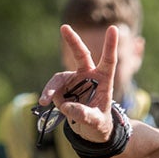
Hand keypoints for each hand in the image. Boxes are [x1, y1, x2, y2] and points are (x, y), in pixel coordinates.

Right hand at [38, 25, 120, 144]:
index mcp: (104, 80)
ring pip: (60, 78)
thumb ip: (85, 115)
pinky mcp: (62, 88)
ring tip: (45, 100)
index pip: (109, 60)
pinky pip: (52, 88)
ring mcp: (74, 80)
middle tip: (64, 27)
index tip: (113, 28)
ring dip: (51, 88)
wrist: (88, 130)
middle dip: (72, 40)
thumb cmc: (98, 124)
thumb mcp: (96, 122)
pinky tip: (45, 101)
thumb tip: (67, 106)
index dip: (110, 45)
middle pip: (81, 55)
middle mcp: (88, 75)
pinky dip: (48, 94)